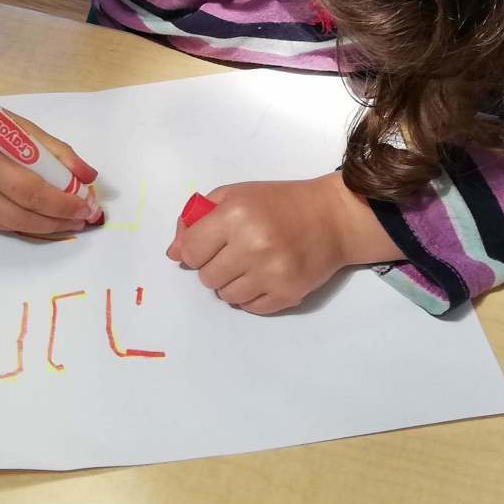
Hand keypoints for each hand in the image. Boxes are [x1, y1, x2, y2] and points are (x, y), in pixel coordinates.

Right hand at [0, 107, 101, 239]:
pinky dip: (28, 223)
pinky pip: (3, 224)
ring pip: (15, 226)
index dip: (63, 203)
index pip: (32, 192)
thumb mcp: (23, 129)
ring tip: (71, 221)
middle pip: (25, 216)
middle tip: (85, 218)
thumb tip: (88, 177)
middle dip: (60, 219)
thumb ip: (58, 153)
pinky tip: (46, 219)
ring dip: (47, 226)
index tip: (88, 206)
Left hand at [165, 173, 389, 313]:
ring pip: (226, 296)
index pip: (190, 251)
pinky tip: (264, 277)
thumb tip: (174, 253)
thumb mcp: (235, 195)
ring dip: (231, 283)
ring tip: (250, 265)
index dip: (193, 250)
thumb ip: (198, 219)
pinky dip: (251, 296)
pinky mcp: (287, 294)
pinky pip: (250, 308)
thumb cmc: (279, 203)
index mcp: (235, 216)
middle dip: (213, 266)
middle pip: (206, 277)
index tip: (205, 246)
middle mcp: (251, 246)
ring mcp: (271, 273)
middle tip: (233, 253)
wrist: (330, 217)